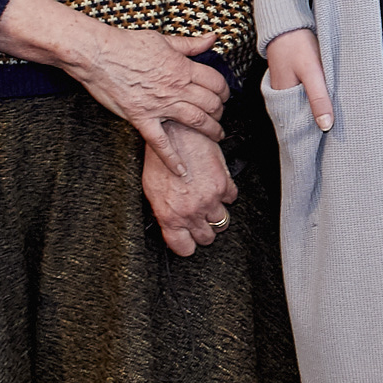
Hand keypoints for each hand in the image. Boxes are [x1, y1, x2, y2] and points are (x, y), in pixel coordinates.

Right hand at [66, 23, 233, 147]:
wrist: (97, 54)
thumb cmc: (126, 44)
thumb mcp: (163, 39)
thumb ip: (190, 44)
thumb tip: (211, 38)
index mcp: (181, 67)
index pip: (215, 82)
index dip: (224, 90)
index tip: (224, 95)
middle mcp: (175, 88)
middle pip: (210, 103)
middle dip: (220, 111)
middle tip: (221, 116)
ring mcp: (159, 105)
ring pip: (195, 121)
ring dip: (211, 131)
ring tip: (217, 136)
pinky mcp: (141, 118)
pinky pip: (160, 143)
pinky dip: (171, 159)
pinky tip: (181, 170)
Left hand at [142, 118, 237, 255]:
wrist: (176, 134)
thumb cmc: (160, 158)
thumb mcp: (151, 190)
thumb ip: (163, 211)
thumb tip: (168, 222)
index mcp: (170, 216)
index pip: (184, 248)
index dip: (186, 246)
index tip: (187, 241)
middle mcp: (191, 211)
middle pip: (207, 238)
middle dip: (202, 231)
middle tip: (197, 220)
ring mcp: (210, 199)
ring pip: (222, 222)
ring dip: (215, 214)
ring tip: (207, 203)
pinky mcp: (223, 185)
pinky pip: (231, 199)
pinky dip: (226, 194)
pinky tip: (215, 186)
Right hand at [261, 29, 333, 130]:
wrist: (288, 23)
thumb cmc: (297, 44)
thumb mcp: (312, 73)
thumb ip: (319, 98)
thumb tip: (325, 126)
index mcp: (282, 98)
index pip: (296, 126)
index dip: (310, 136)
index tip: (326, 142)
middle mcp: (281, 95)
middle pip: (300, 117)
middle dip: (316, 125)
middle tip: (336, 133)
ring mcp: (285, 86)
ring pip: (303, 105)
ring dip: (316, 110)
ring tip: (334, 119)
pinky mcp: (291, 78)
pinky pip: (303, 94)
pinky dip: (314, 98)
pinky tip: (326, 98)